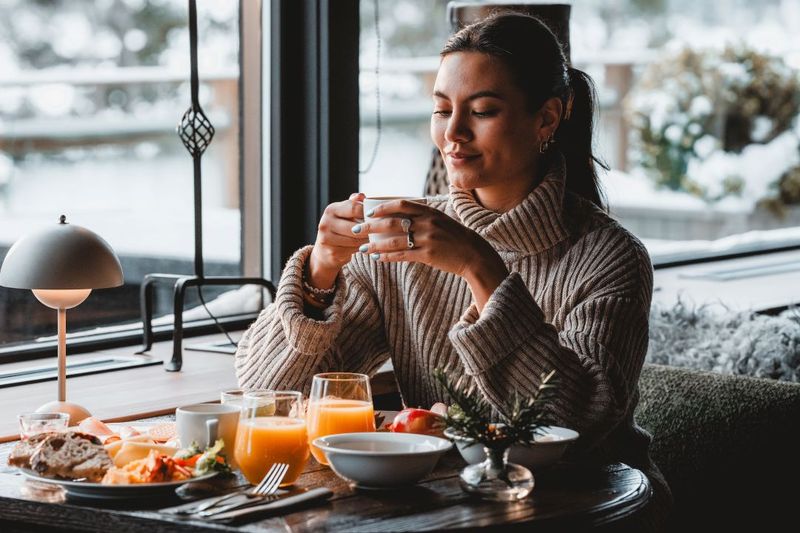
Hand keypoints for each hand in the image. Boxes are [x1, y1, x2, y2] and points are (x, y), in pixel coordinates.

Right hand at [308, 193, 368, 288]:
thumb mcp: (344, 213)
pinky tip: (367, 247)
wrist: (324, 251)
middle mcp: (326, 223)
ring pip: (356, 240)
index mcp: (331, 210)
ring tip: (376, 238)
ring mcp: (327, 239)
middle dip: (370, 229)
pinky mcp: (332, 253)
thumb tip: (362, 196)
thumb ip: (353, 204)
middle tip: (381, 230)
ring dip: (368, 240)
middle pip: (356, 226)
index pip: (354, 208)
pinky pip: (353, 250)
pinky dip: (362, 249)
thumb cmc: (339, 228)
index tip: (377, 216)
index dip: (368, 212)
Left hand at [357, 200, 508, 310]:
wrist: (474, 255)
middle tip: (357, 229)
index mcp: (429, 211)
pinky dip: (388, 257)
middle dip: (371, 226)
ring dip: (375, 245)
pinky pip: (402, 255)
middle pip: (392, 223)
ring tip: (363, 249)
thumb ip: (423, 216)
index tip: (369, 212)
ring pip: (393, 241)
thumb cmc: (456, 238)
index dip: (383, 207)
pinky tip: (378, 258)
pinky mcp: (428, 255)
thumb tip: (402, 216)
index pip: (401, 204)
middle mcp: (427, 223)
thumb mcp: (441, 220)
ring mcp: (427, 239)